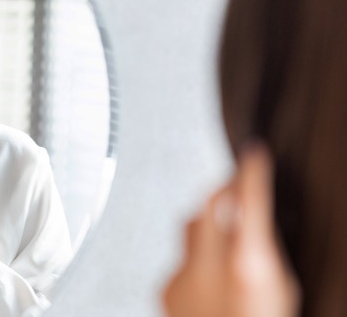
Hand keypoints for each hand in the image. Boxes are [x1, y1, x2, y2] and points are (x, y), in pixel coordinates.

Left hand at [163, 144, 299, 316]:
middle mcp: (207, 268)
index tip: (254, 153)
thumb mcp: (278, 287)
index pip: (247, 201)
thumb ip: (262, 251)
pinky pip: (180, 260)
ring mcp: (180, 278)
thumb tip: (254, 220)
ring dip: (208, 226)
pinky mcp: (164, 290)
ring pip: (189, 231)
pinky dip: (195, 261)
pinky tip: (210, 281)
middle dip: (221, 189)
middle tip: (235, 186)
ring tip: (227, 241)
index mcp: (245, 266)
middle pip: (206, 205)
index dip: (251, 172)